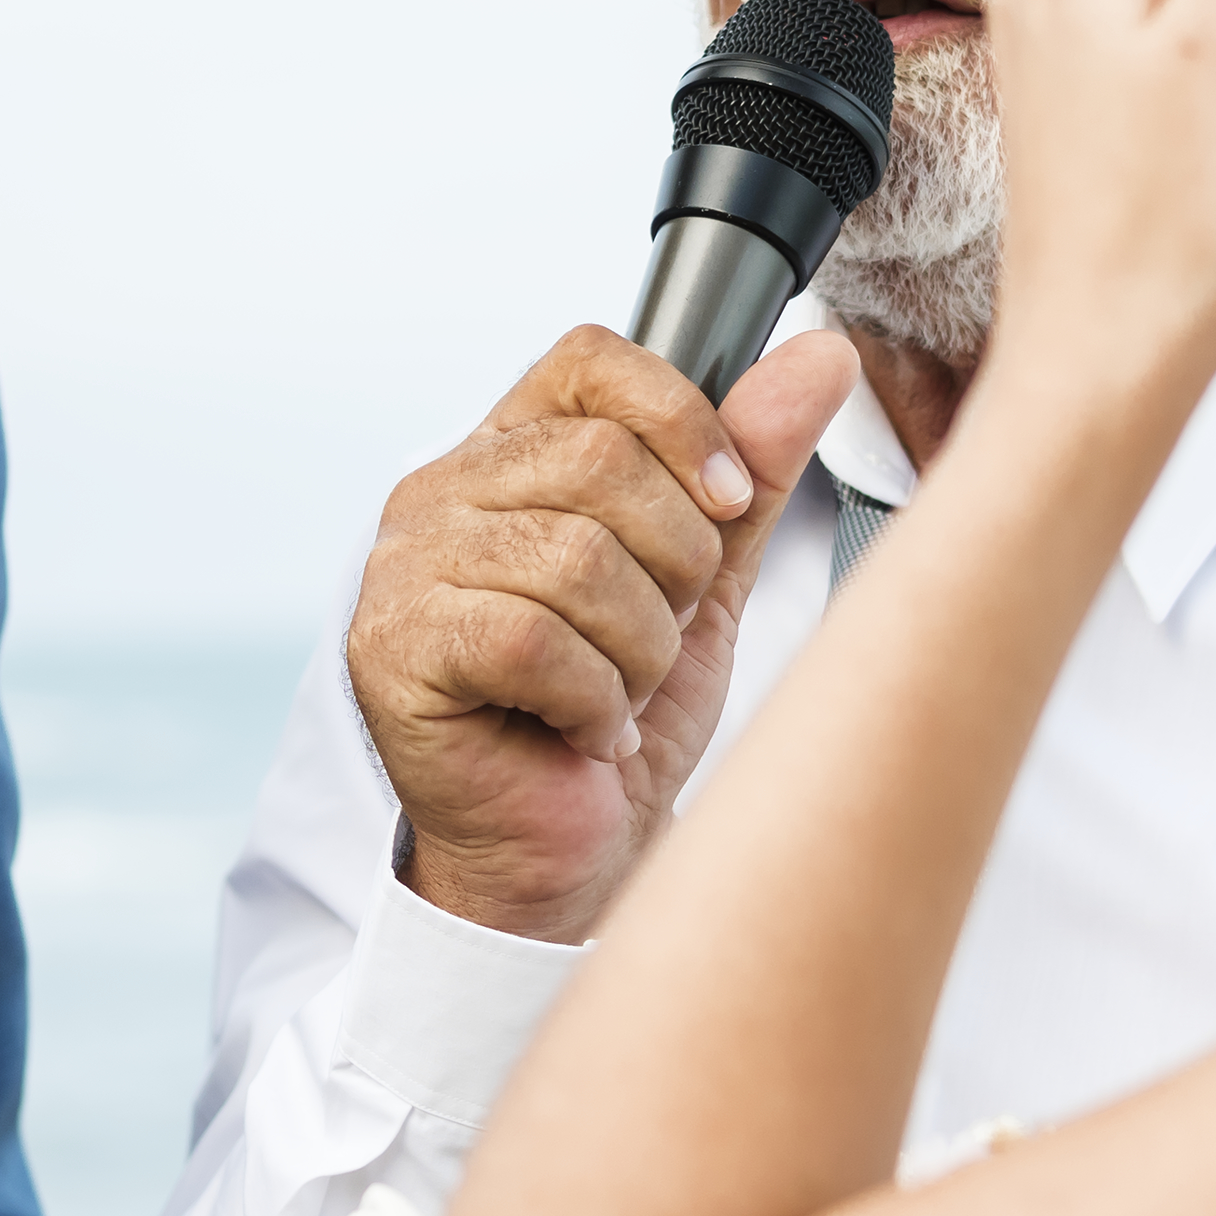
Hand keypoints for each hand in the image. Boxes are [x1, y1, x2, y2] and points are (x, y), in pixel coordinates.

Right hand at [347, 328, 854, 942]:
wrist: (575, 861)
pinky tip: (587, 729)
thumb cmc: (627, 716)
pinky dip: (593, 698)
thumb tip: (821, 355)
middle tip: (660, 641)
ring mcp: (402, 570)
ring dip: (637, 647)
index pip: (591, 361)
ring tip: (622, 693)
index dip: (681, 420)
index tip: (726, 504)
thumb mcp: (709, 581)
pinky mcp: (393, 652)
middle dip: (673, 564)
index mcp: (506, 453)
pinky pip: (531, 637)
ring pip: (574, 556)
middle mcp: (438, 492)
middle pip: (598, 459)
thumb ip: (751, 470)